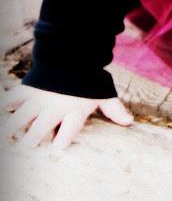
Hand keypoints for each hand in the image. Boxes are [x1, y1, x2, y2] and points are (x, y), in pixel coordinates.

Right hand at [0, 83, 133, 147]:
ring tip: (7, 134)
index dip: (66, 134)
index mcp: (75, 109)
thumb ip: (113, 109)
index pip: (72, 123)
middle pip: (45, 121)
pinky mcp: (29, 89)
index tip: (58, 145)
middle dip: (36, 133)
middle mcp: (56, 105)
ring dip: (15, 123)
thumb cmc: (88, 80)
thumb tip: (130, 122)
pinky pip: (14, 96)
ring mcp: (41, 97)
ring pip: (26, 112)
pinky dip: (5, 102)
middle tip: (28, 143)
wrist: (73, 55)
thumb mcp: (102, 94)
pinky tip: (0, 109)